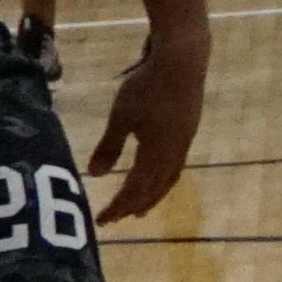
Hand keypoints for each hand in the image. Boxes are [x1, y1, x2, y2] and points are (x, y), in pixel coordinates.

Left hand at [92, 22, 205, 224]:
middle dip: (135, 205)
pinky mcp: (187, 131)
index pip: (136, 189)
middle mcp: (174, 153)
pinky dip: (163, 180)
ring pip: (168, 179)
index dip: (119, 206)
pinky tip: (157, 175)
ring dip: (152, 196)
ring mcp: (184, 142)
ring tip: (141, 208)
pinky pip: (175, 167)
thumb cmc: (148, 86)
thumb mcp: (121, 116)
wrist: (182, 60)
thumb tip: (94, 175)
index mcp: (157, 153)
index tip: (102, 220)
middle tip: (117, 219)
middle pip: (155, 189)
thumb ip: (109, 146)